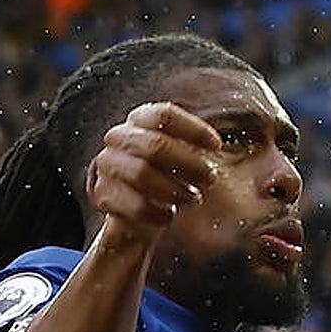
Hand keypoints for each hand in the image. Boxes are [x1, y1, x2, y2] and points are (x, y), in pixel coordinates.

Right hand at [87, 101, 219, 241]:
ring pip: (142, 174)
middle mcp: (118, 138)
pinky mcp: (104, 195)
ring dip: (175, 190)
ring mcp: (108, 166)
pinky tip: (169, 215)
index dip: (193, 129)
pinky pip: (135, 205)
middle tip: (209, 179)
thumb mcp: (178, 152)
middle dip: (188, 164)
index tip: (216, 147)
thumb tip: (226, 142)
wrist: (131, 207)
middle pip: (154, 145)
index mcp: (138, 121)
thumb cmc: (164, 172)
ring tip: (192, 199)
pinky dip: (159, 213)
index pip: (163, 116)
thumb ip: (194, 143)